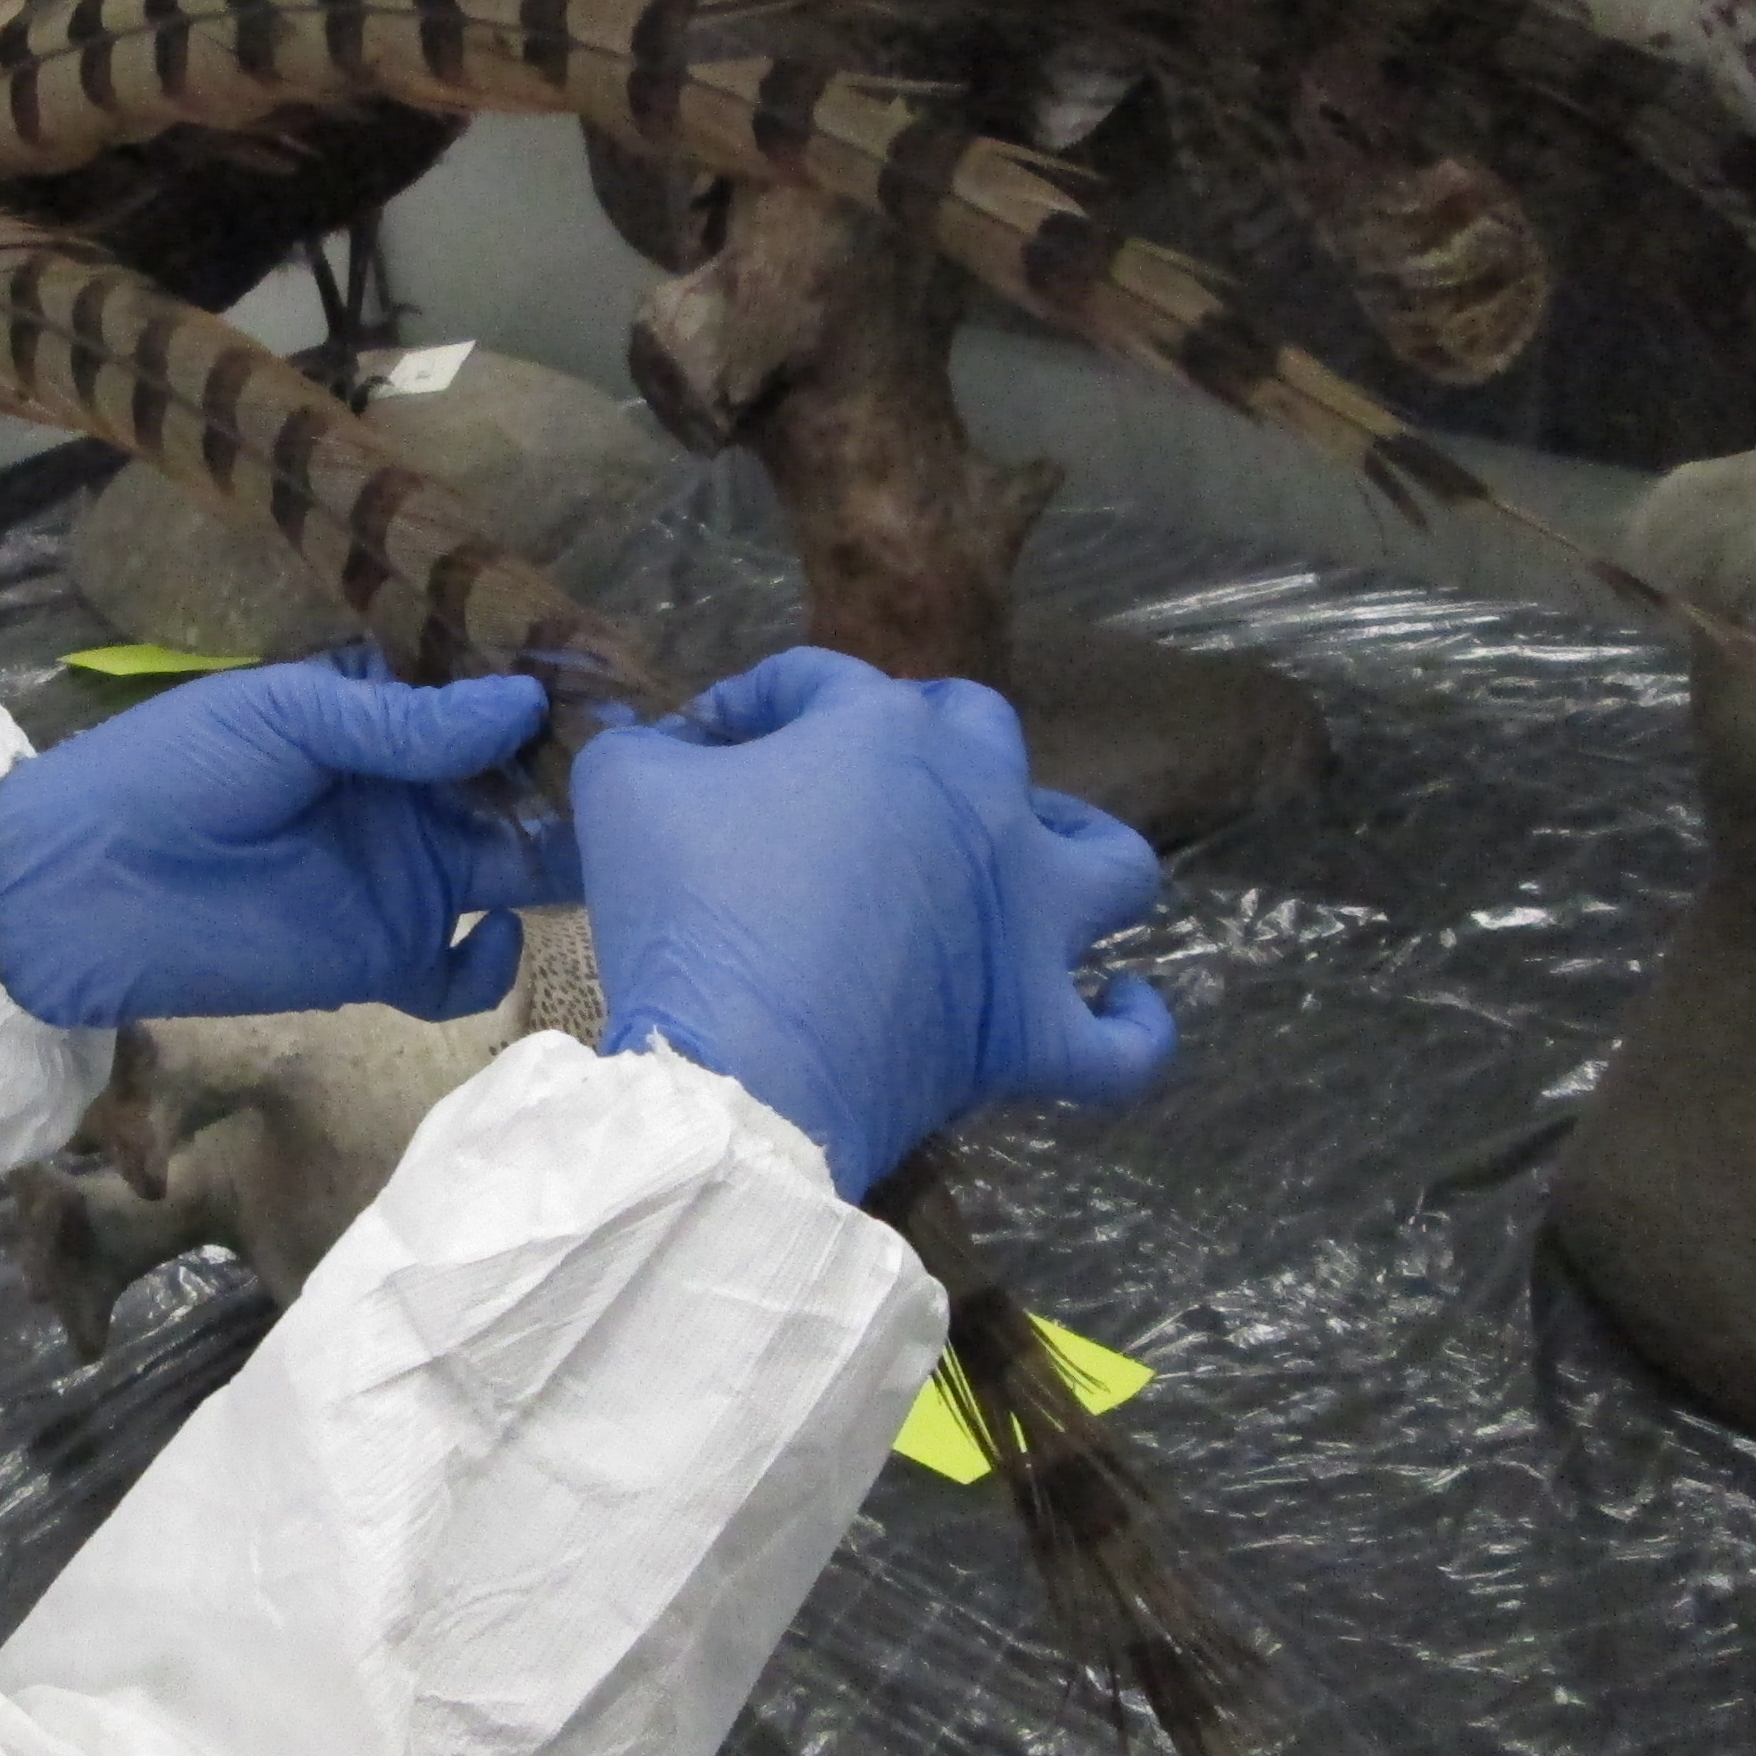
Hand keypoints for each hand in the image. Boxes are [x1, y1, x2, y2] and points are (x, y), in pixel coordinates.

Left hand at [0, 652, 574, 1029]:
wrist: (80, 887)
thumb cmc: (173, 773)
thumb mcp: (290, 717)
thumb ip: (406, 722)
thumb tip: (522, 701)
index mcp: (383, 719)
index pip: (487, 705)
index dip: (547, 699)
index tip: (614, 690)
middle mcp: (410, 796)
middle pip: (520, 788)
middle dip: (578, 781)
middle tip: (645, 777)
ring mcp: (403, 878)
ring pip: (514, 869)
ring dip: (559, 859)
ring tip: (606, 846)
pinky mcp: (383, 957)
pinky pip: (464, 971)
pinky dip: (492, 961)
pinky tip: (491, 930)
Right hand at [576, 647, 1176, 1197]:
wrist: (741, 1070)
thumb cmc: (688, 914)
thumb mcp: (624, 792)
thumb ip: (649, 748)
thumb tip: (665, 751)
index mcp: (884, 732)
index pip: (813, 684)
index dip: (746, 708)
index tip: (692, 752)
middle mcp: (983, 805)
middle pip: (972, 735)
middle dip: (911, 742)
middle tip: (839, 792)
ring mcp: (1027, 920)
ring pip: (1105, 861)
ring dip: (1076, 848)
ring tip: (1037, 861)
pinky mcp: (1036, 1030)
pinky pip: (1122, 1044)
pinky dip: (1132, 1026)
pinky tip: (1125, 1006)